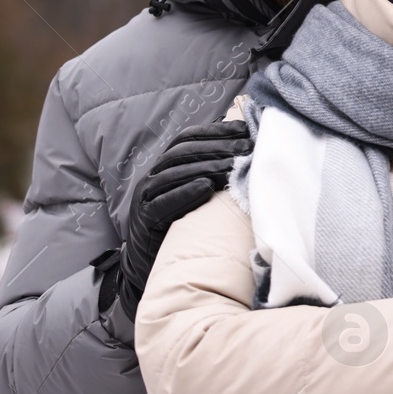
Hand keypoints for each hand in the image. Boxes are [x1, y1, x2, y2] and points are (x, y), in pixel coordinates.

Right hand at [96, 120, 251, 338]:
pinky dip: (183, 194)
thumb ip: (213, 174)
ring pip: (172, 174)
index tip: (244, 129)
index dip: (215, 131)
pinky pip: (161, 203)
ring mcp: (145, 198)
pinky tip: (205, 187)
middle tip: (245, 147)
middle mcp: (153, 177)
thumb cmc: (183, 227)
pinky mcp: (144, 220)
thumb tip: (248, 151)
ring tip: (232, 165)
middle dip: (216, 146)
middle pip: (182, 152)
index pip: (188, 138)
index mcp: (166, 166)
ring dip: (204, 167)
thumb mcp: (198, 196)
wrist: (151, 264)